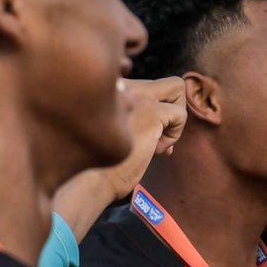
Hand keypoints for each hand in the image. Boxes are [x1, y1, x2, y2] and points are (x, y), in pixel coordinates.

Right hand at [99, 76, 187, 200]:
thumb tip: (168, 130)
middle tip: (158, 137)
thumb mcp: (114, 134)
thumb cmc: (98, 166)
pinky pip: (181, 114)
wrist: (85, 184)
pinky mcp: (150, 111)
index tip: (142, 137)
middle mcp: (121, 86)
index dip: (154, 113)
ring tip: (155, 144)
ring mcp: (136, 96)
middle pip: (168, 83)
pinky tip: (154, 151)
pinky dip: (174, 135)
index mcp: (109, 88)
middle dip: (171, 109)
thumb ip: (135, 120)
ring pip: (177, 89)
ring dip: (175, 118)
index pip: (149, 88)